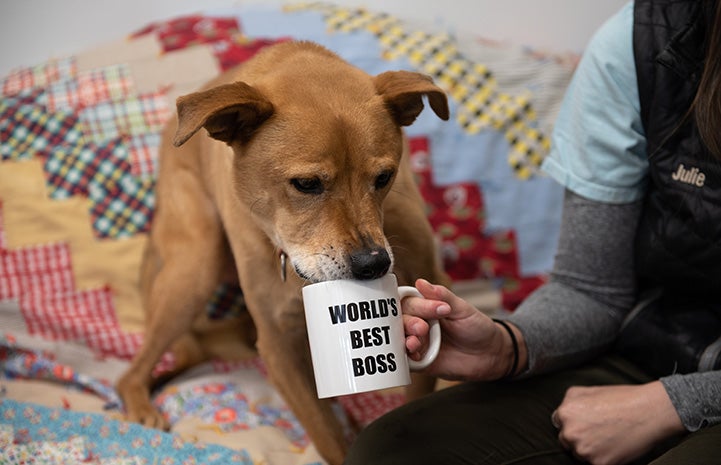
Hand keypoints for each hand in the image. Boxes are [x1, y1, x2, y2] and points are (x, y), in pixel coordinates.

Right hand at [402, 278, 522, 380]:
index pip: (409, 302)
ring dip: (405, 338)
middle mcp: (418, 323)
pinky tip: (415, 352)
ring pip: (400, 339)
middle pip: (400, 320)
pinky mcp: (421, 362)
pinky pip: (407, 360)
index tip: (429, 308)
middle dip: (409, 322)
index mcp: (426, 307)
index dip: (414, 304)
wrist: (491, 354)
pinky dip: (407, 356)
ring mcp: (419, 343)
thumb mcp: (463, 309)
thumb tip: (420, 282)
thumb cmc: (477, 327)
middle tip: (423, 327)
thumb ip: (442, 296)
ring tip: (416, 341)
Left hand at [551, 382, 684, 464]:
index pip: (559, 425)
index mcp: (565, 414)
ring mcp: (584, 450)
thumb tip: (561, 413)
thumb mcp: (587, 391)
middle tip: (598, 430)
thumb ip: (568, 402)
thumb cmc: (620, 399)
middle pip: (567, 442)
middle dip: (579, 437)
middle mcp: (571, 433)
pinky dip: (604, 458)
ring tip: (608, 436)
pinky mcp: (599, 464)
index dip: (573, 424)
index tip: (584, 424)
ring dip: (590, 449)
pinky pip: (595, 464)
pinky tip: (614, 445)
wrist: (648, 411)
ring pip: (580, 454)